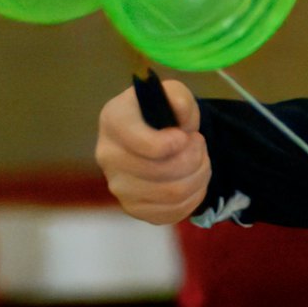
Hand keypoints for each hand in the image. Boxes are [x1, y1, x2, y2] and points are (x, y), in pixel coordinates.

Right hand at [96, 79, 207, 224]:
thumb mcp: (174, 95)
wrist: (159, 137)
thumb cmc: (164, 113)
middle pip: (163, 172)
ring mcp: (118, 186)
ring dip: (199, 176)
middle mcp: (108, 155)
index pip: (146, 145)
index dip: (175, 144)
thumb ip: (179, 97)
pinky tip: (193, 180)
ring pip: (172, 194)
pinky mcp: (134, 208)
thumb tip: (179, 108)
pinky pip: (173, 211)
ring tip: (200, 161)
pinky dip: (194, 196)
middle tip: (199, 145)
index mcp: (114, 121)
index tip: (185, 136)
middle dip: (194, 158)